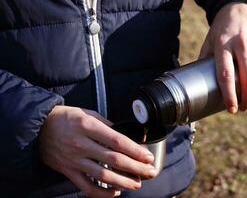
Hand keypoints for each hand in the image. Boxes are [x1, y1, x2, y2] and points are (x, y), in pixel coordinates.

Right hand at [39, 106, 156, 197]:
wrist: (39, 127)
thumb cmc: (67, 118)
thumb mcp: (88, 114)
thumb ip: (107, 125)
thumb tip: (125, 137)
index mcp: (88, 126)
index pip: (117, 141)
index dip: (135, 150)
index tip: (147, 156)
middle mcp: (81, 144)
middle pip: (114, 159)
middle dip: (136, 167)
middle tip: (151, 172)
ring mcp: (74, 160)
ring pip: (102, 175)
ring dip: (123, 181)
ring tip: (138, 183)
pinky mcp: (68, 171)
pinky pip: (86, 186)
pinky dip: (101, 192)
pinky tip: (114, 192)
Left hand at [200, 2, 246, 112]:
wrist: (243, 5)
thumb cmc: (223, 28)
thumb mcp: (210, 40)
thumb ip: (205, 60)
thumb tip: (196, 82)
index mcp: (222, 44)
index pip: (226, 74)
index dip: (229, 95)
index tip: (231, 109)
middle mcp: (241, 43)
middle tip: (243, 109)